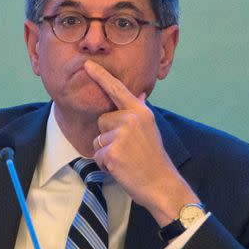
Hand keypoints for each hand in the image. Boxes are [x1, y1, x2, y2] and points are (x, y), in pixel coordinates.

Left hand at [83, 60, 199, 225]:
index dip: (101, 76)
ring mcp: (121, 135)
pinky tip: (121, 168)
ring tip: (126, 159)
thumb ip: (139, 112)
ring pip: (98, 139)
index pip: (117, 89)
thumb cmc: (153, 159)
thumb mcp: (150, 129)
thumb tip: (139, 94)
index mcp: (140, 112)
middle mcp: (131, 119)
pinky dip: (105, 164)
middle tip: (127, 150)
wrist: (161, 184)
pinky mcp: (112, 152)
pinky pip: (97, 155)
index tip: (87, 65)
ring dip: (106, 152)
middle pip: (102, 120)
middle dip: (108, 135)